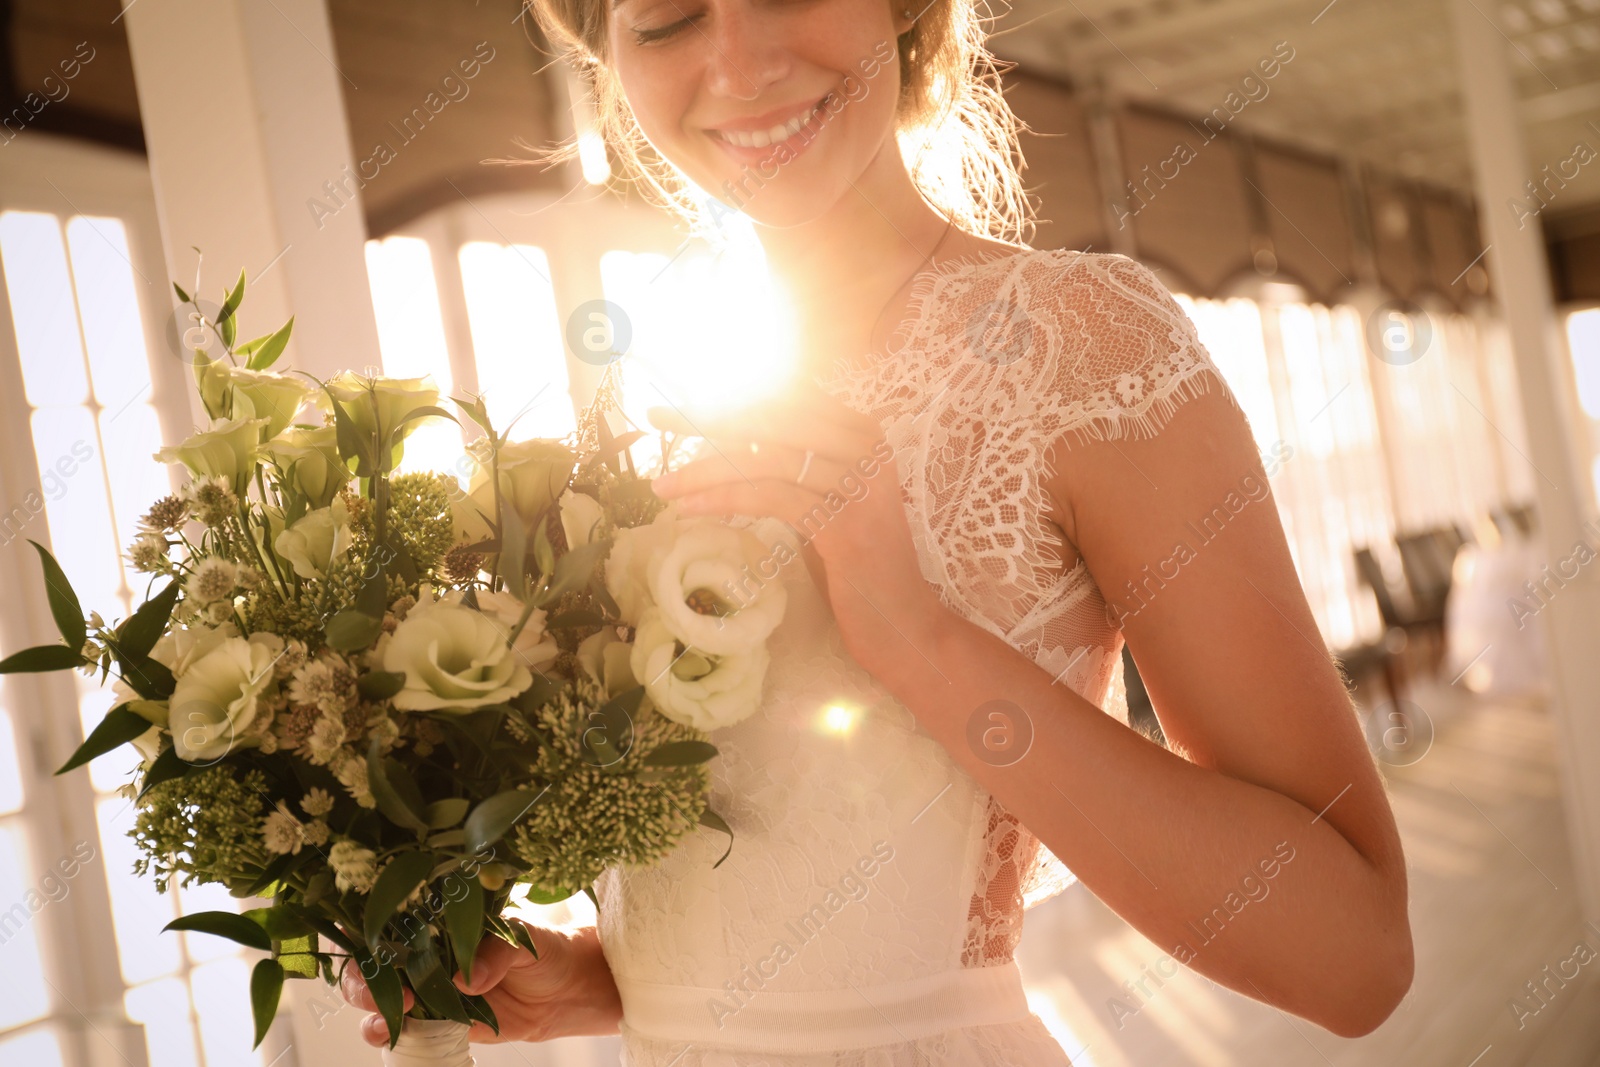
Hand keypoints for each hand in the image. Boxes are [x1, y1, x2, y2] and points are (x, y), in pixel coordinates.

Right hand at [339, 920, 621, 1045]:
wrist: (565, 991)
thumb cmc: (543, 949)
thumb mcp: (525, 940)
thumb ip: (495, 953)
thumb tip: (467, 980)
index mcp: (439, 919)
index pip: (390, 917)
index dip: (367, 925)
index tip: (363, 938)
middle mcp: (424, 953)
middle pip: (372, 961)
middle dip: (365, 974)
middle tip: (383, 986)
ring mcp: (426, 988)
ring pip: (376, 996)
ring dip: (370, 1005)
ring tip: (391, 1009)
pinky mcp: (436, 1020)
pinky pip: (400, 1027)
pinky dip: (386, 1031)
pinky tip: (389, 1032)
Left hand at [647, 382, 942, 669]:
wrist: (904, 624)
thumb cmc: (858, 568)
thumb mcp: (823, 504)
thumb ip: (790, 471)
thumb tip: (730, 447)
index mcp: (862, 432)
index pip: (787, 396)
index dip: (732, 396)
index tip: (682, 404)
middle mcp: (867, 445)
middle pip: (774, 416)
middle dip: (709, 415)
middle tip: (657, 418)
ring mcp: (860, 482)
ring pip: (767, 458)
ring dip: (705, 468)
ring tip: (663, 485)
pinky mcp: (846, 523)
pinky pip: (772, 498)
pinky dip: (724, 500)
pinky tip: (689, 510)